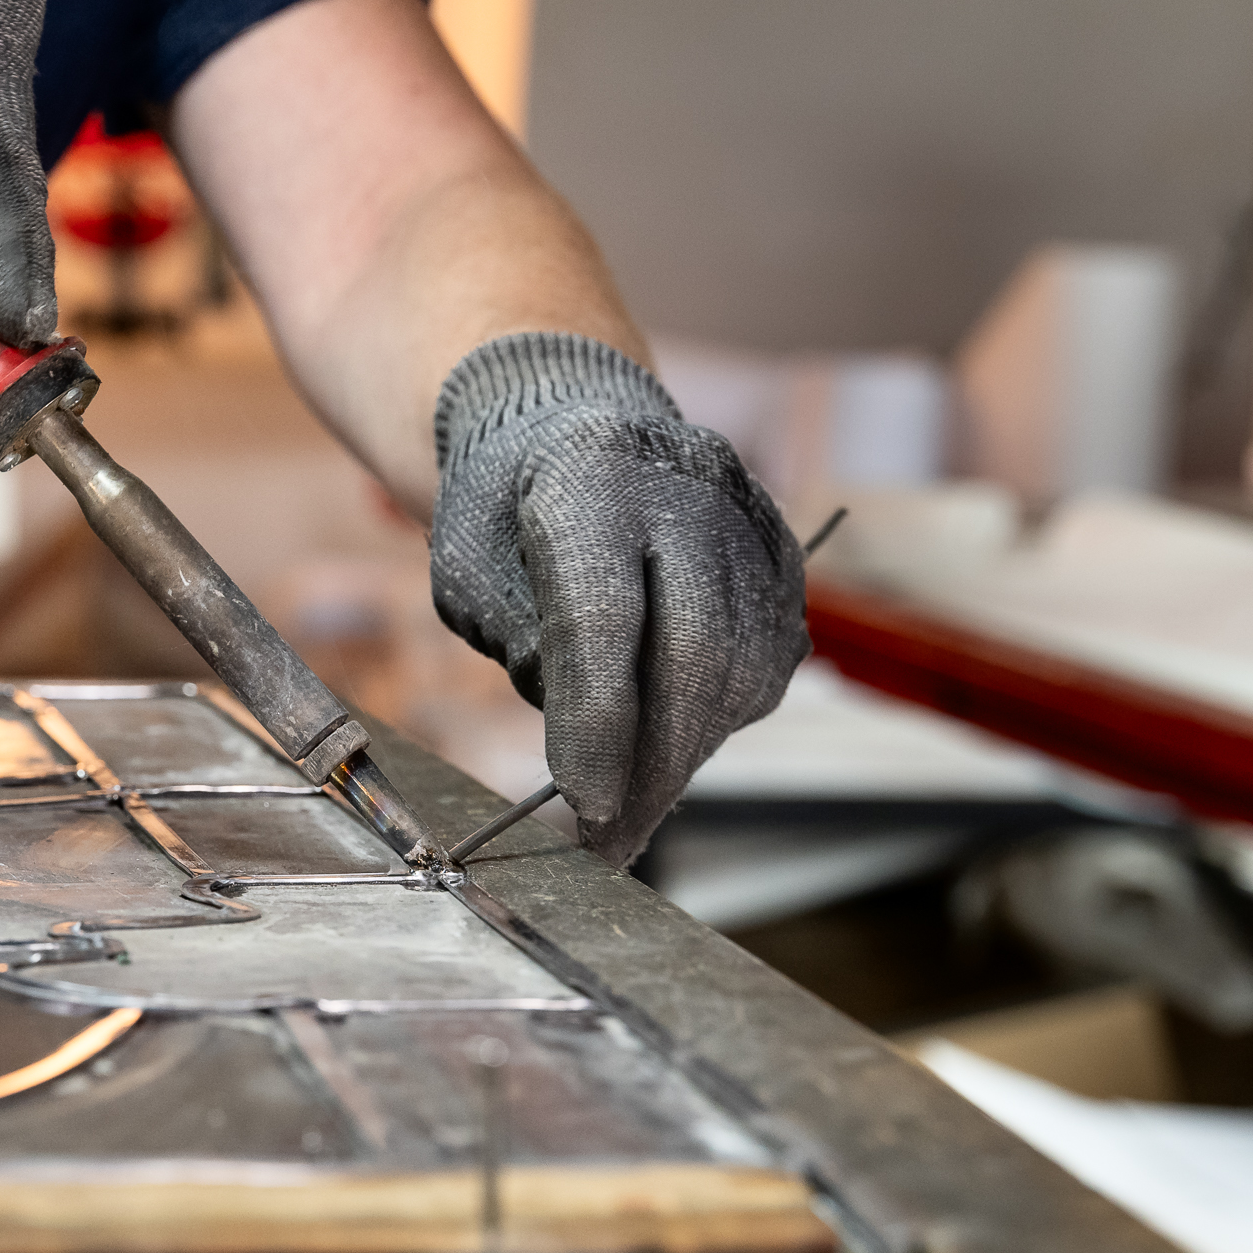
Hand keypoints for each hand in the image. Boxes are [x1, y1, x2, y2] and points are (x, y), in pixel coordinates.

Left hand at [430, 332, 809, 864]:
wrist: (564, 416)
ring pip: (743, 661)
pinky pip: (771, 654)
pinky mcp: (779, 545)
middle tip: (614, 837)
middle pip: (695, 648)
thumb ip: (530, 648)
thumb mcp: (473, 570)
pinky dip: (725, 713)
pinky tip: (677, 742)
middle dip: (655, 761)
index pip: (605, 618)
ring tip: (637, 804)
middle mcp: (683, 487)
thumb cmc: (502, 506)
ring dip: (691, 750)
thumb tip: (595, 758)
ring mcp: (743, 513)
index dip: (599, 724)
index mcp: (587, 477)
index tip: (583, 806)